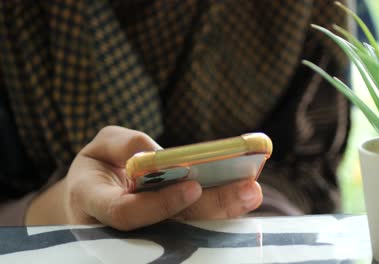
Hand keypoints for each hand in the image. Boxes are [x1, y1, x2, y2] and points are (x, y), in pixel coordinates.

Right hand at [26, 126, 262, 229]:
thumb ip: (126, 144)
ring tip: (252, 191)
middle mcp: (118, 227)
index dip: (160, 204)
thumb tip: (162, 156)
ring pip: (185, 228)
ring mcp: (144, 232)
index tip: (193, 186)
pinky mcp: (165, 229)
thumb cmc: (101, 163)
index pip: (124, 213)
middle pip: (167, 225)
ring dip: (222, 209)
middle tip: (247, 190)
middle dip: (209, 207)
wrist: (97, 189)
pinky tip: (242, 195)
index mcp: (92, 202)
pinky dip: (217, 209)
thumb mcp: (104, 144)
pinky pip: (192, 222)